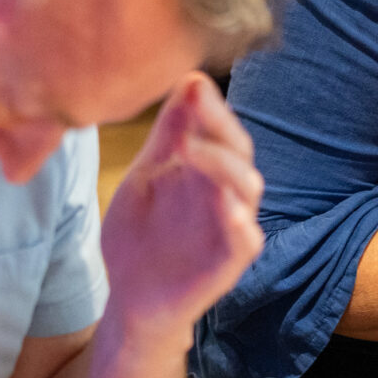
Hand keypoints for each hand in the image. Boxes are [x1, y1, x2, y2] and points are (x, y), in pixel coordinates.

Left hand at [101, 73, 265, 341]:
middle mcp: (224, 194)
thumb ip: (167, 137)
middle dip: (221, 127)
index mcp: (205, 171)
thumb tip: (190, 80)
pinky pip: (247, 241)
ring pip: (248, 190)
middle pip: (240, 152)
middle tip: (195, 107)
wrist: (129, 297)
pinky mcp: (228, 265)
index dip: (212, 106)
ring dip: (226, 167)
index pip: (221, 130)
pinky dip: (241, 225)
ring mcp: (230, 228)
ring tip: (195, 151)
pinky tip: (227, 209)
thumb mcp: (145, 178)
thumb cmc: (140, 236)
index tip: (192, 82)